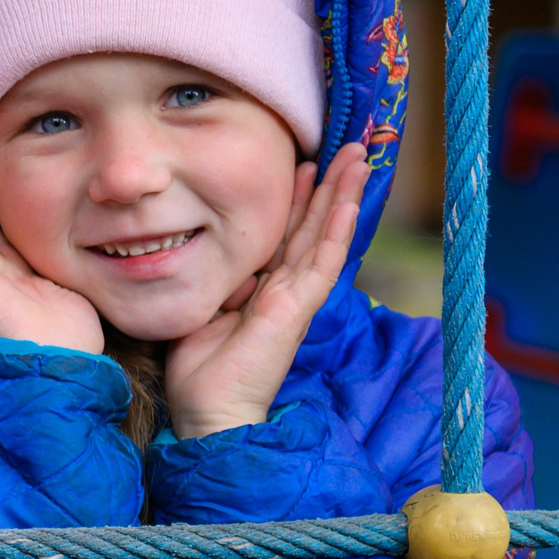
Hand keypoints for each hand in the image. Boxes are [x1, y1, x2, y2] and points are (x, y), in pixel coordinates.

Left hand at [163, 144, 368, 438]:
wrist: (208, 410)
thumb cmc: (200, 367)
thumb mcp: (205, 306)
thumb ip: (221, 279)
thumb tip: (223, 255)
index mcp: (266, 286)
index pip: (287, 233)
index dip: (300, 199)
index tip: (307, 163)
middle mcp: (286, 287)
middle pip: (314, 226)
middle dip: (330, 186)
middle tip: (348, 148)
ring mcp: (296, 296)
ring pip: (325, 236)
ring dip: (342, 196)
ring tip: (358, 160)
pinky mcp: (296, 308)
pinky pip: (321, 263)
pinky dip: (337, 230)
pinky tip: (350, 203)